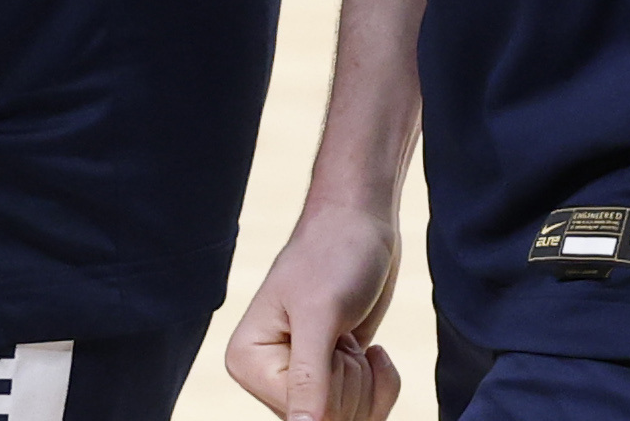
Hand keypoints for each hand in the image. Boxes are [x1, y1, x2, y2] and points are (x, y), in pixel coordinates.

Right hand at [228, 206, 403, 420]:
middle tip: (343, 334)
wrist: (361, 227)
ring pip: (353, 418)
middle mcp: (269, 375)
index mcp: (248, 362)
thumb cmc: (333, 257)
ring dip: (371, 381)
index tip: (332, 339)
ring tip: (353, 337)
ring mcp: (303, 377)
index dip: (334, 385)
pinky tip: (372, 350)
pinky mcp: (333, 375)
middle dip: (355, 382)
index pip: (302, 415)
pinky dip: (382, 382)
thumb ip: (308, 379)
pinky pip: (367, 409)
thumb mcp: (320, 316)